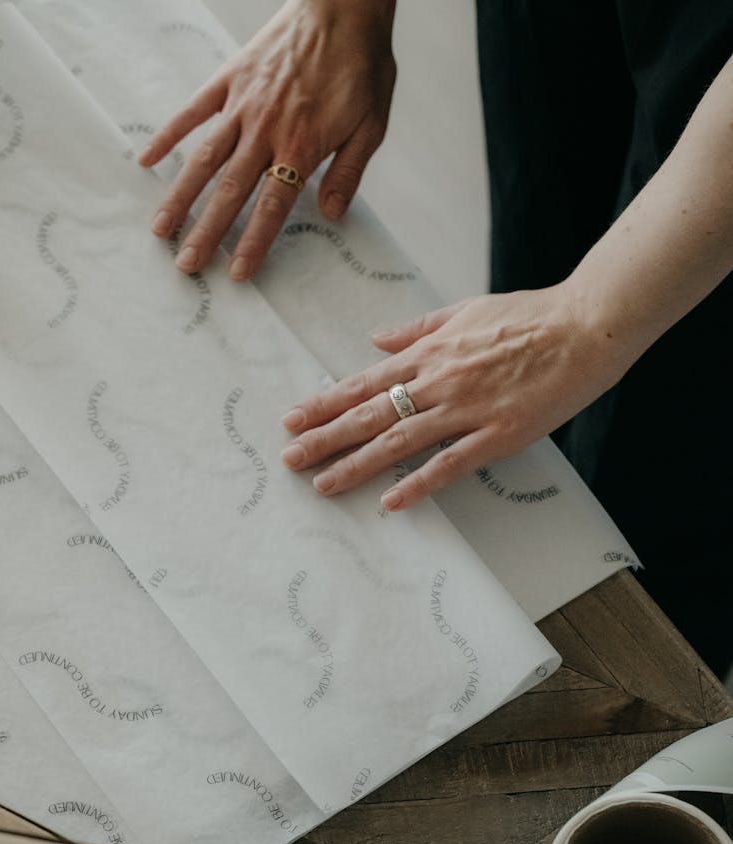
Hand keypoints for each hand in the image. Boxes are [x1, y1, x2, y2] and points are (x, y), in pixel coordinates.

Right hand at [138, 0, 395, 279]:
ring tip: (160, 229)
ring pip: (203, 159)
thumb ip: (349, 172)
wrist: (343, 5)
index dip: (253, 242)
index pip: (272, 207)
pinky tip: (146, 161)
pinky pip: (192, 112)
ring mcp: (242, 105)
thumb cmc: (361, 66)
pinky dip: (167, 136)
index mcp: (301, 146)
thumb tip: (332, 215)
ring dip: (180, 197)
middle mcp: (265, 130)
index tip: (236, 273)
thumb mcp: (371, 124)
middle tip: (186, 265)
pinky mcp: (229, 80)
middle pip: (229, 192)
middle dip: (206, 233)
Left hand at [280, 283, 634, 509]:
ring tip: (324, 484)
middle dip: (325, 438)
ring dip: (357, 464)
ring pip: (399, 441)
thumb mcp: (464, 311)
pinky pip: (450, 464)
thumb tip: (377, 340)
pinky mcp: (497, 434)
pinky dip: (419, 484)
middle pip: (370, 414)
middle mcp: (438, 381)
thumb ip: (418, 327)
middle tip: (290, 458)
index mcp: (429, 352)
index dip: (325, 402)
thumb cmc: (528, 317)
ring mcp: (467, 409)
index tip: (293, 419)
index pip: (364, 382)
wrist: (585, 327)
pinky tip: (391, 502)